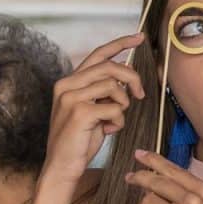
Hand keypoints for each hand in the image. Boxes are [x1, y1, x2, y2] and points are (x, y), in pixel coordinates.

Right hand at [42, 34, 144, 184]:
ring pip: (114, 87)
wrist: (62, 165)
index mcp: (69, 81)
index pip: (98, 54)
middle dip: (132, 78)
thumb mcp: (93, 108)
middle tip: (140, 95)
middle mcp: (67, 85)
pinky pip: (115, 108)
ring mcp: (71, 97)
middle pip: (111, 67)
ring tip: (113, 119)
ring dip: (123, 105)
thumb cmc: (80, 138)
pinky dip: (119, 121)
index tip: (139, 38)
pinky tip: (108, 130)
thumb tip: (127, 77)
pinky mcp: (80, 112)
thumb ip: (103, 91)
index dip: (120, 44)